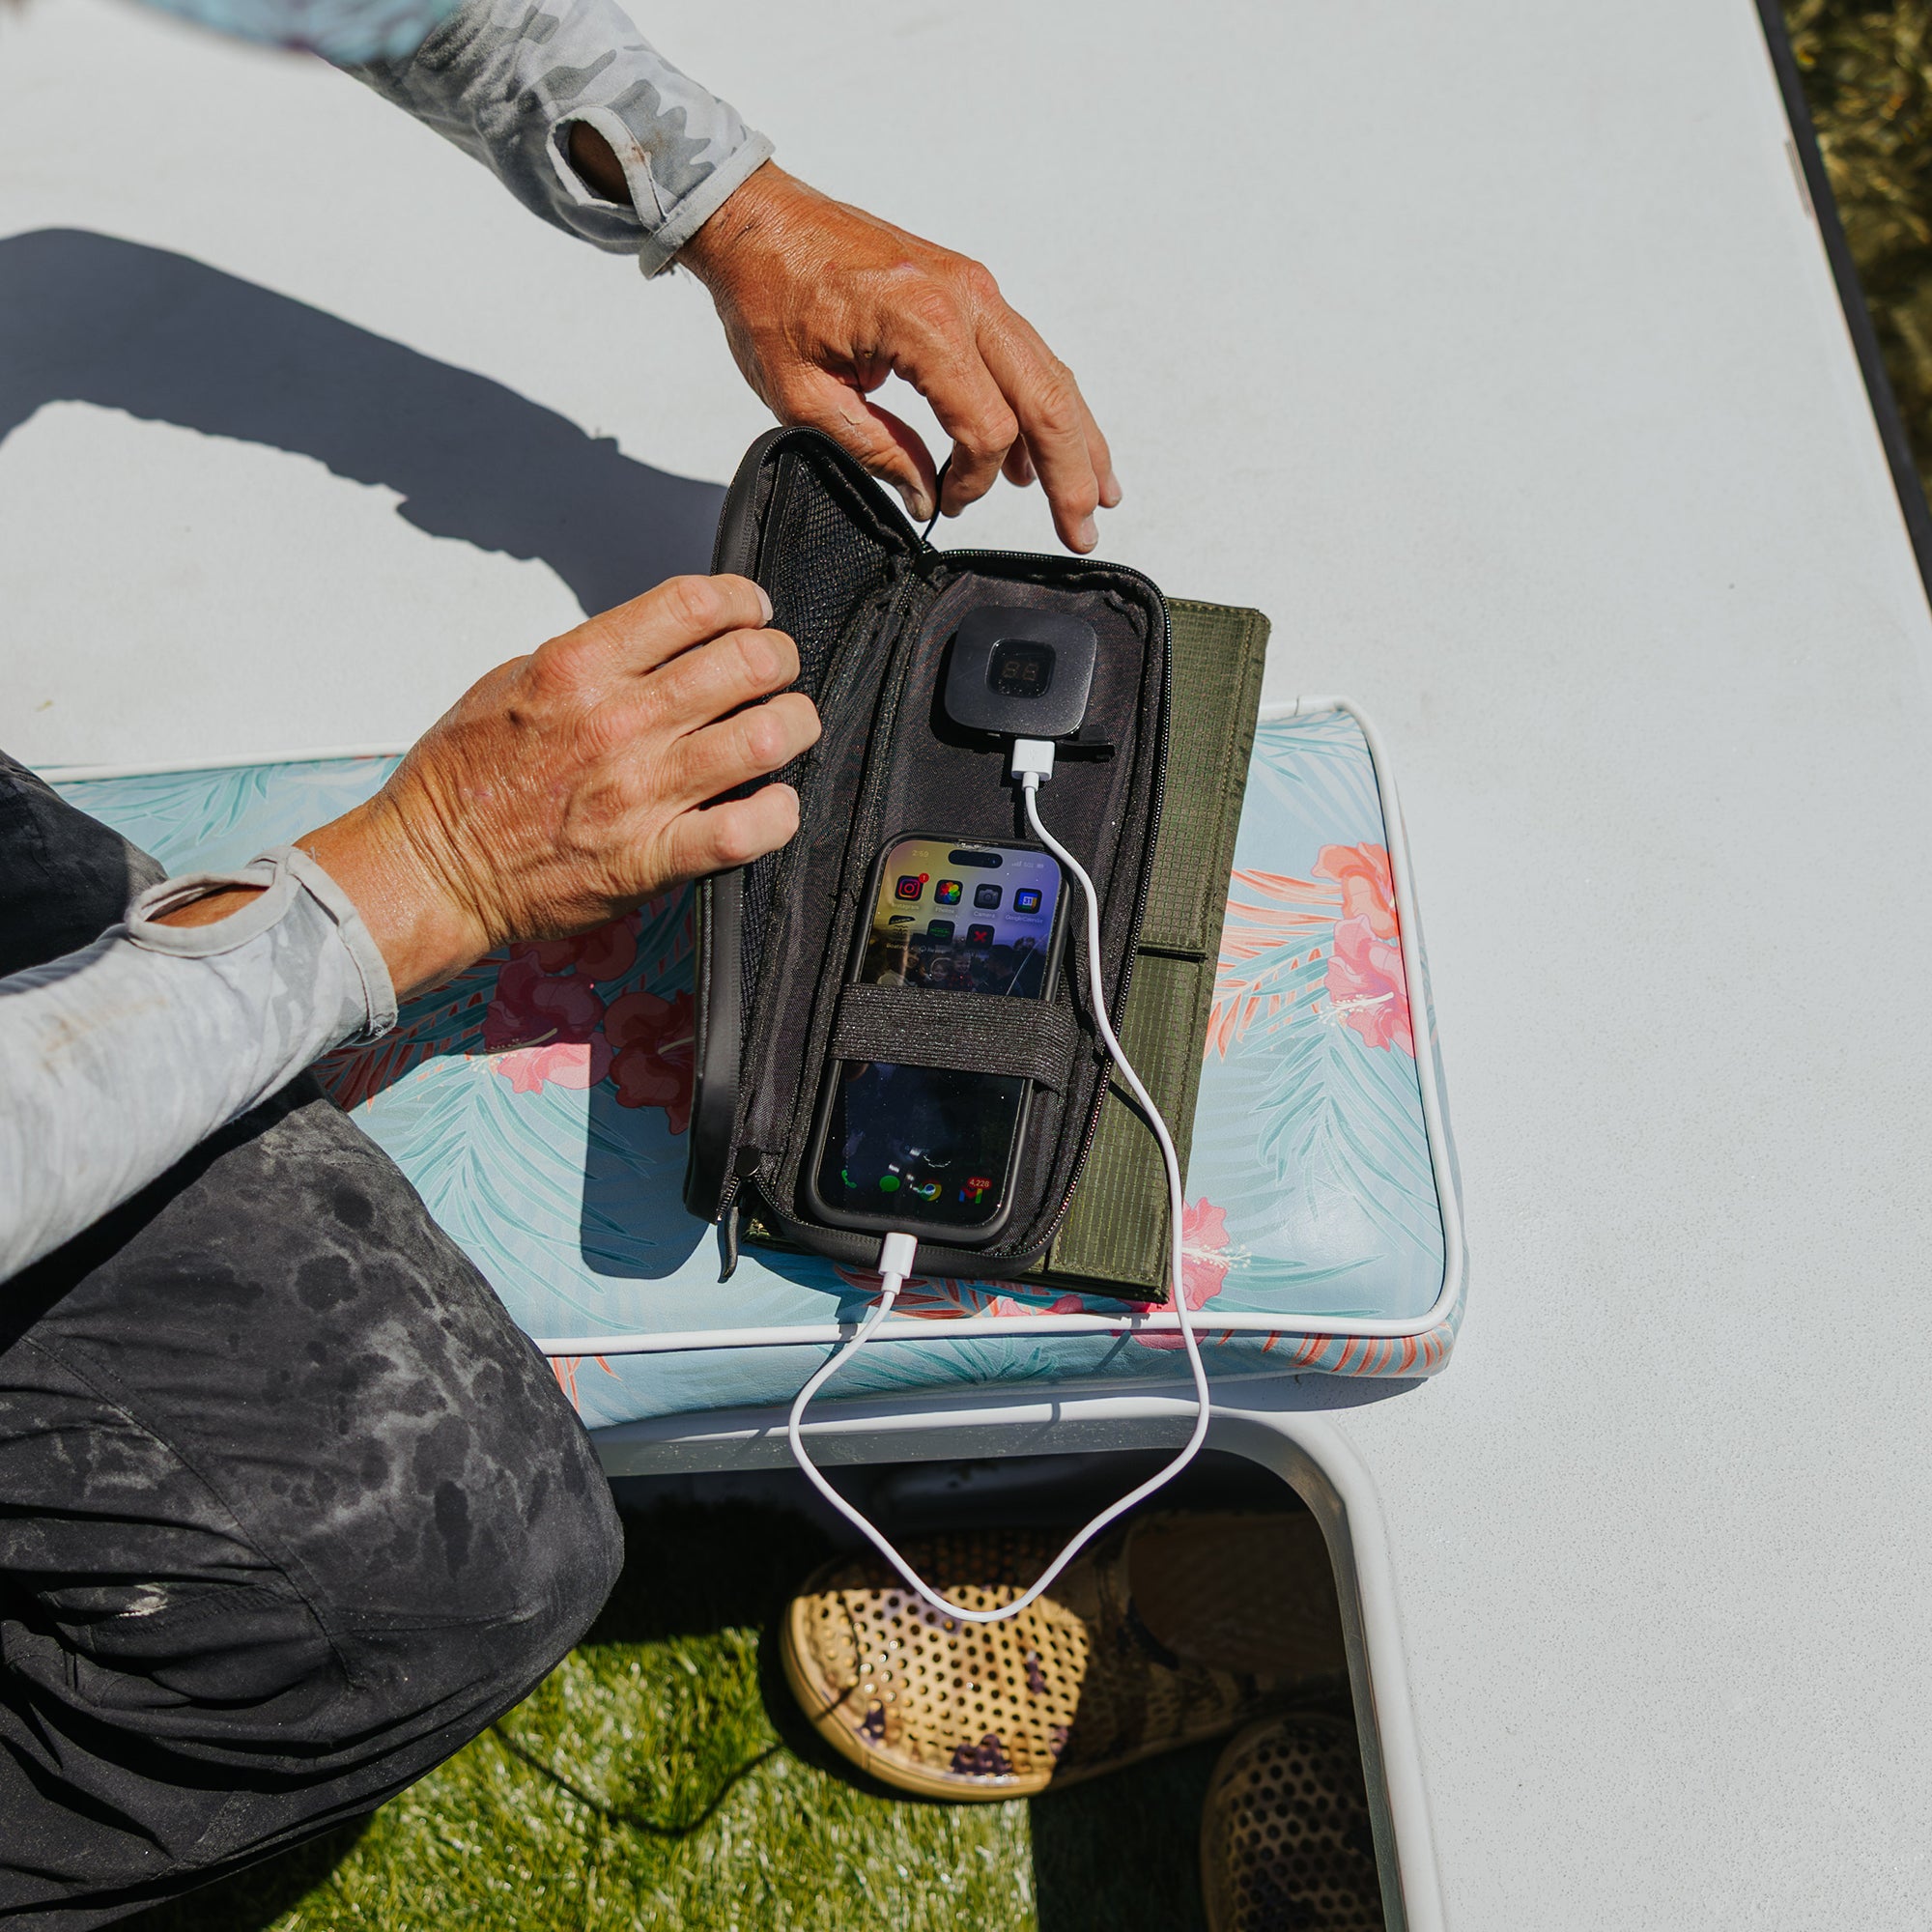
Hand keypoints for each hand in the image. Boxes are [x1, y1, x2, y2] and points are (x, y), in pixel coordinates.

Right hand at [292, 575, 816, 997]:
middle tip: (776, 672)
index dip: (744, 600)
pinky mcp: (654, 859)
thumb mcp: (514, 681)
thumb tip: (660, 642)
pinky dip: (779, 813)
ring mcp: (642, 793)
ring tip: (786, 729)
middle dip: (780, 658)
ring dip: (795, 725)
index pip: (696, 603)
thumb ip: (593, 658)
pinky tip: (772, 804)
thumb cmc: (463, 780)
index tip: (753, 612)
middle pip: (750, 661)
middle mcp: (619, 721)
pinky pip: (750, 830)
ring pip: (768, 737)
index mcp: (580, 667)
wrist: (433, 869)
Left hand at [680, 162, 1121, 553]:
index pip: (986, 425)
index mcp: (923, 321)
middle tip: (1081, 534)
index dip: (974, 481)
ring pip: (1049, 374)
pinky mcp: (970, 289)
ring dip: (1076, 441)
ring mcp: (975, 287)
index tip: (947, 505)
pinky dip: (1046, 405)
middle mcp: (966, 296)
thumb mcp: (802, 395)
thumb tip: (925, 497)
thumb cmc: (768, 296)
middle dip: (1070, 474)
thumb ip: (874, 449)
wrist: (757, 219)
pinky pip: (1026, 354)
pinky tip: (1048, 451)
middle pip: (1045, 399)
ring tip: (1096, 496)